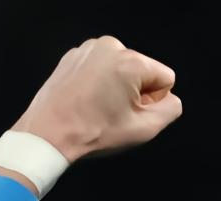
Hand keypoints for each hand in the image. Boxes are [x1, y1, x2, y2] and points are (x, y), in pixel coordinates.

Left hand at [12, 36, 181, 160]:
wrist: (49, 133)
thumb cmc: (92, 132)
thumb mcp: (145, 129)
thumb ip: (171, 109)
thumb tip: (169, 99)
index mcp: (131, 62)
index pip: (166, 78)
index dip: (155, 101)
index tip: (133, 113)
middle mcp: (110, 47)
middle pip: (143, 71)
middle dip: (134, 92)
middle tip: (114, 114)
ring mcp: (89, 49)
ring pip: (121, 70)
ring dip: (116, 88)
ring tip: (98, 108)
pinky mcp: (74, 55)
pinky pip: (100, 68)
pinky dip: (98, 83)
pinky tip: (87, 101)